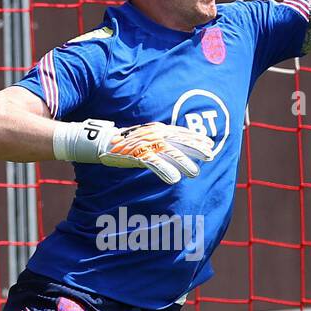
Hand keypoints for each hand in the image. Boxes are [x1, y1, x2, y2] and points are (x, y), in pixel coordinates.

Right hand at [62, 118, 215, 183]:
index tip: (210, 144)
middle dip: (196, 148)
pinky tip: (175, 179)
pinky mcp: (136, 154)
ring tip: (195, 173)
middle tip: (211, 156)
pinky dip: (165, 170)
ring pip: (169, 152)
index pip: (180, 133)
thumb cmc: (122, 143)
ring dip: (184, 162)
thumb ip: (158, 145)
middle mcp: (153, 135)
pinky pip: (153, 163)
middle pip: (179, 141)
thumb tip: (173, 152)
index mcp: (156, 130)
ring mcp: (145, 144)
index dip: (195, 138)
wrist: (99, 142)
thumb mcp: (143, 140)